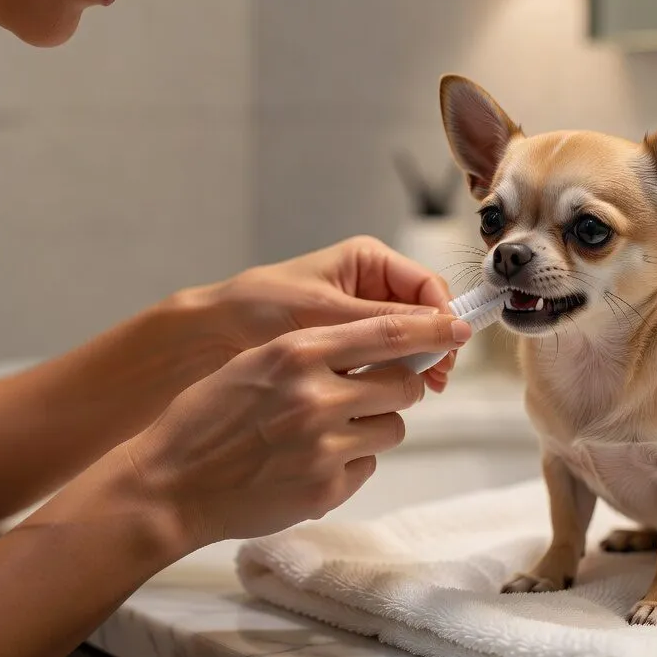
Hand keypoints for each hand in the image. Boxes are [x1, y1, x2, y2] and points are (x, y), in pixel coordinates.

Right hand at [124, 313, 469, 549]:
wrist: (169, 485)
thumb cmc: (206, 419)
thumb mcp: (253, 364)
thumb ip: (311, 353)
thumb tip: (374, 344)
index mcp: (296, 354)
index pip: (388, 333)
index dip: (431, 329)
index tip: (455, 327)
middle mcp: (316, 397)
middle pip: (403, 383)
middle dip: (400, 385)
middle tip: (377, 391)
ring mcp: (324, 447)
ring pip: (392, 428)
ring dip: (373, 426)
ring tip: (329, 432)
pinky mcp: (326, 488)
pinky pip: (368, 466)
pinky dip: (351, 463)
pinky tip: (310, 463)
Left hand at [198, 236, 457, 391]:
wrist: (208, 338)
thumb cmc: (258, 309)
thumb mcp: (327, 313)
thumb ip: (387, 323)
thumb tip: (445, 326)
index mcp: (369, 262)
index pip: (428, 286)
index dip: (443, 317)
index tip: (447, 348)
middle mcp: (371, 288)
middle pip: (424, 315)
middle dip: (433, 345)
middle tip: (436, 378)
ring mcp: (361, 321)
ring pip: (407, 342)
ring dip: (415, 365)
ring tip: (417, 390)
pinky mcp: (350, 351)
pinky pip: (384, 362)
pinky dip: (392, 377)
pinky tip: (390, 395)